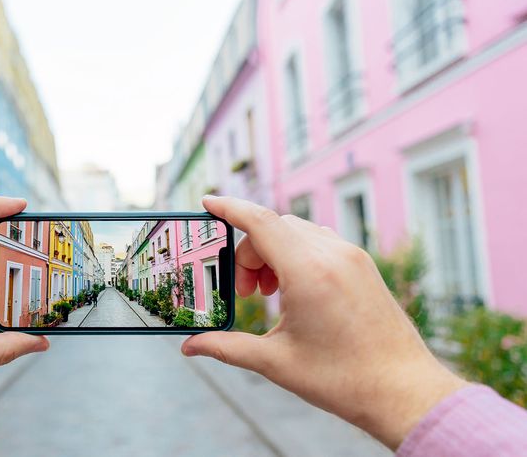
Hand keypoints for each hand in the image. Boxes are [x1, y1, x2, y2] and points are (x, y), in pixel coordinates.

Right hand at [182, 196, 466, 449]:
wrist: (404, 391)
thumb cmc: (343, 379)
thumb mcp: (276, 362)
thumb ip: (227, 348)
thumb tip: (190, 347)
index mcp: (308, 272)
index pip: (260, 222)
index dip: (229, 208)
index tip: (207, 203)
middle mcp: (332, 255)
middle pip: (274, 228)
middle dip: (248, 251)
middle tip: (244, 292)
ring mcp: (352, 257)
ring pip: (296, 232)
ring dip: (272, 252)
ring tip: (268, 294)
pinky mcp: (363, 266)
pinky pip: (318, 242)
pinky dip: (295, 255)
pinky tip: (293, 291)